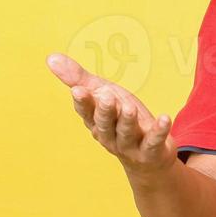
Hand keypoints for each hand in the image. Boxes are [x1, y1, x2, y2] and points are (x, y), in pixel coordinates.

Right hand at [46, 52, 175, 175]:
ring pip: (126, 133)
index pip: (86, 112)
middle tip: (105, 97)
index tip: (78, 90)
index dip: (83, 102)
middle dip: (104, 111)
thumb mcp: (103, 95)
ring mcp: (130, 146)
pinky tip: (164, 118)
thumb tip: (50, 58)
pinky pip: (154, 141)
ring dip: (127, 121)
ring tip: (130, 108)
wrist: (148, 159)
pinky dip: (159, 131)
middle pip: (104, 124)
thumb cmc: (121, 120)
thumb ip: (79, 78)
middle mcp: (110, 135)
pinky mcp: (151, 151)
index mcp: (95, 121)